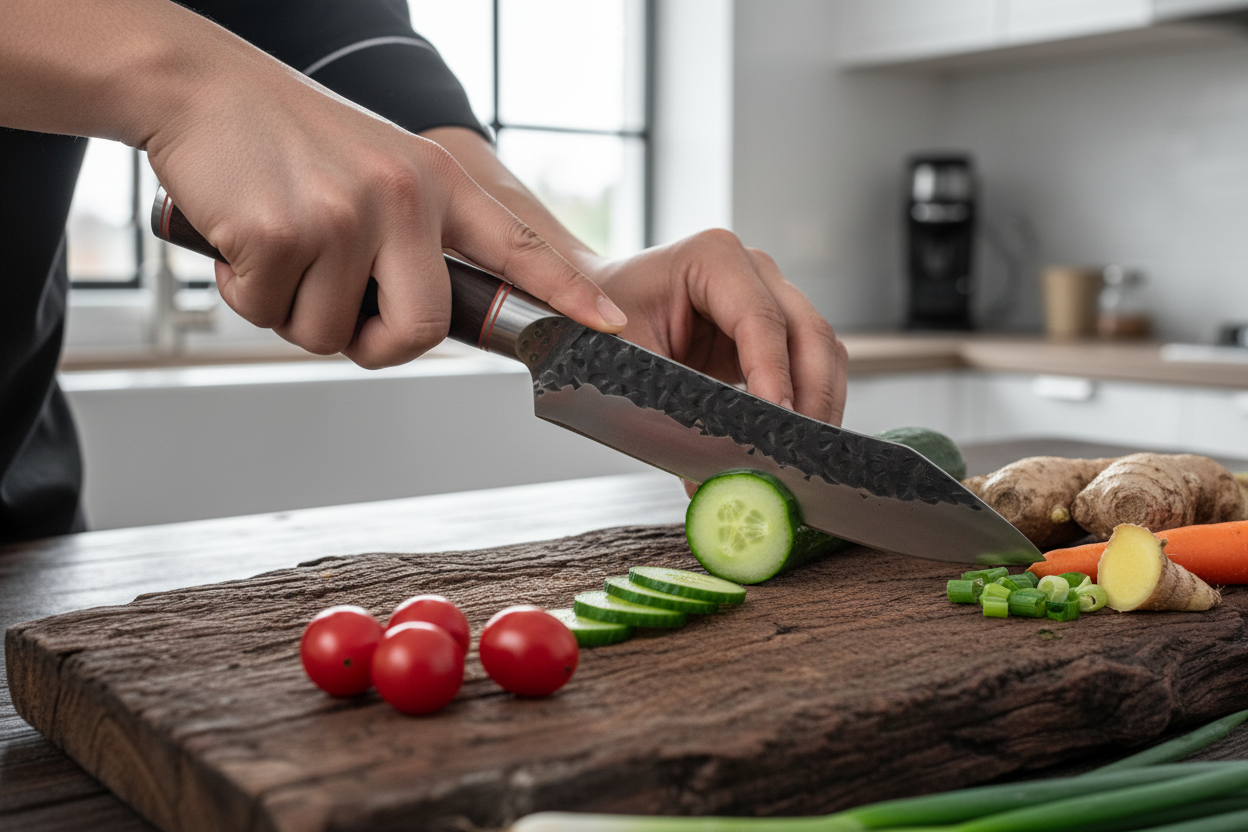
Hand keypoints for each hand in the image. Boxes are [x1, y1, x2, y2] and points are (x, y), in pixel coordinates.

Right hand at [130, 9, 625, 366]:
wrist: (200, 87)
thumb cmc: (287, 139)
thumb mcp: (378, 170)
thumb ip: (411, 236)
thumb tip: (414, 320)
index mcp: (435, 182)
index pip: (515, 247)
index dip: (562, 293)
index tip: (604, 323)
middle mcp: (404, 197)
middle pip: (422, 330)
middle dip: (376, 346)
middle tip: (342, 318)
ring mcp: (347, 215)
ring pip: (330, 333)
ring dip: (292, 310)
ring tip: (277, 244)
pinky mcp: (285, 233)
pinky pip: (270, 314)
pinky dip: (246, 292)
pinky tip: (242, 236)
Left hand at [585, 232, 846, 495]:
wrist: (589, 311)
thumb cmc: (602, 326)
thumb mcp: (626, 364)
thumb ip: (667, 414)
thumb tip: (706, 476)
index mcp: (712, 257)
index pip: (761, 319)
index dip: (774, 375)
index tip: (776, 422)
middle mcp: (752, 269)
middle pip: (808, 332)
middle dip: (811, 396)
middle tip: (799, 454)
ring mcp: (769, 295)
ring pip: (821, 350)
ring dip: (820, 404)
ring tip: (800, 456)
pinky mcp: (773, 331)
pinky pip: (809, 366)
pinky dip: (809, 404)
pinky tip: (793, 442)